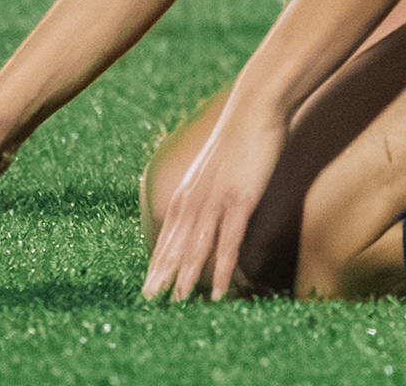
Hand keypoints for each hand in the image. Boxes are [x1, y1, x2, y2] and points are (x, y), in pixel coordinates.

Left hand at [140, 96, 287, 301]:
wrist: (257, 105)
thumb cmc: (241, 132)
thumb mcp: (216, 163)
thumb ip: (208, 184)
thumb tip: (208, 200)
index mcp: (188, 189)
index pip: (167, 232)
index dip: (158, 259)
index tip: (149, 282)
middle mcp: (195, 197)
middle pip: (175, 244)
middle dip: (162, 273)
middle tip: (151, 300)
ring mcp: (217, 200)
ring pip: (196, 247)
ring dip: (187, 276)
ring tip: (179, 301)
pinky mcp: (241, 200)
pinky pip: (227, 241)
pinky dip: (221, 267)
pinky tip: (217, 287)